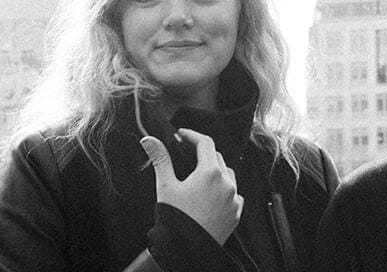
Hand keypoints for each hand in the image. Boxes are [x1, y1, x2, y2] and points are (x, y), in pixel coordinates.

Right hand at [140, 128, 242, 243]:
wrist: (186, 250)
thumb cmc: (175, 219)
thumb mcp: (166, 186)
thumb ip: (160, 159)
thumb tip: (150, 140)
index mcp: (210, 173)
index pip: (205, 143)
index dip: (192, 135)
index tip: (181, 135)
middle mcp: (226, 183)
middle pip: (216, 157)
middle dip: (201, 153)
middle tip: (186, 154)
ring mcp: (234, 199)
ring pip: (228, 175)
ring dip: (215, 171)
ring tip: (198, 176)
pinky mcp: (236, 213)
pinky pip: (234, 194)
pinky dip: (224, 190)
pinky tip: (211, 195)